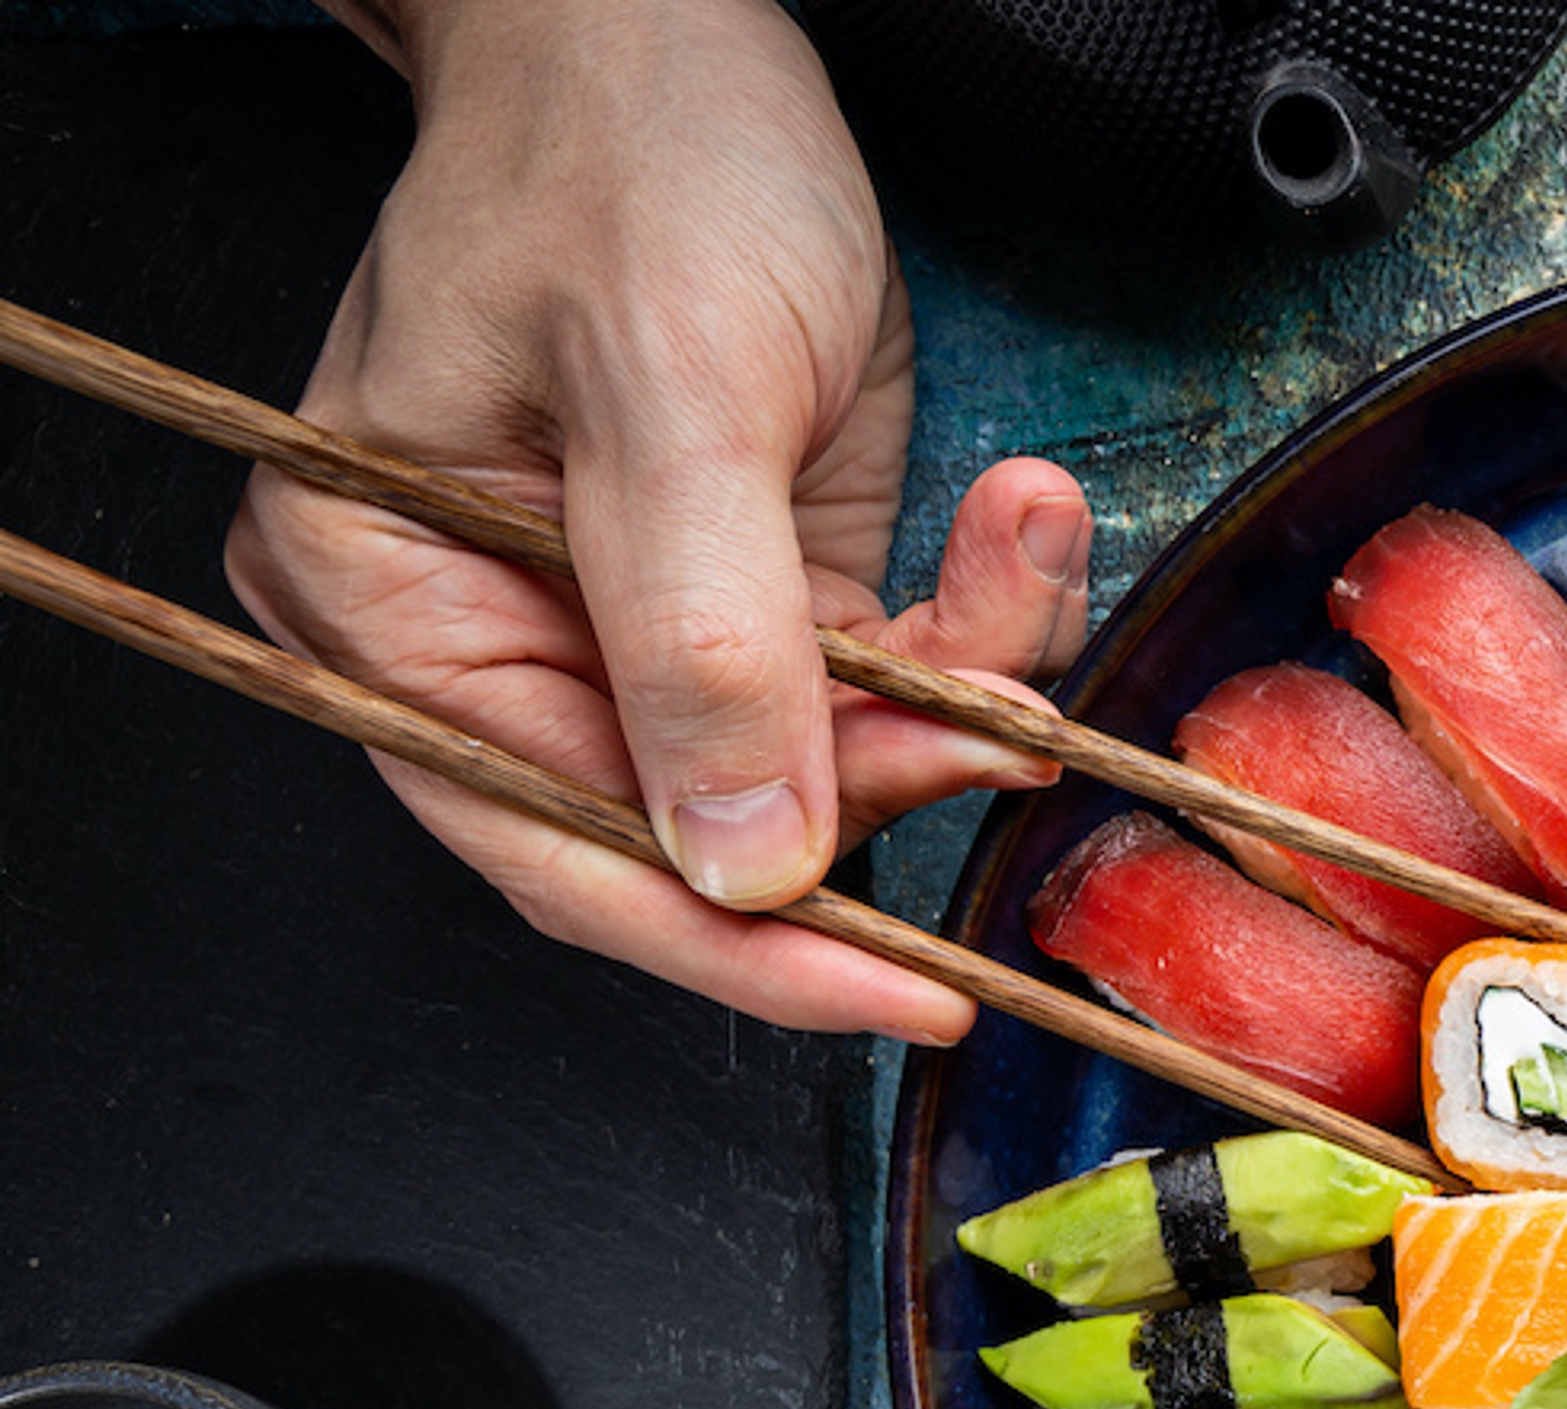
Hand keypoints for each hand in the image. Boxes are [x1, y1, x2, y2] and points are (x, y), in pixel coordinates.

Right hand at [227, 0, 1094, 1041]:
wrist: (680, 32)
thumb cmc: (626, 157)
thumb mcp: (672, 391)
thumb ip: (708, 637)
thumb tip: (742, 858)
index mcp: (393, 603)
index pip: (569, 849)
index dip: (742, 945)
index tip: (898, 996)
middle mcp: (500, 639)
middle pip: (709, 828)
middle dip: (880, 779)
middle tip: (1006, 714)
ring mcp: (636, 626)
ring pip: (828, 766)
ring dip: (956, 682)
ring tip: (1016, 538)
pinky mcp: (755, 598)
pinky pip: (885, 681)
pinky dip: (976, 621)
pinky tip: (1016, 513)